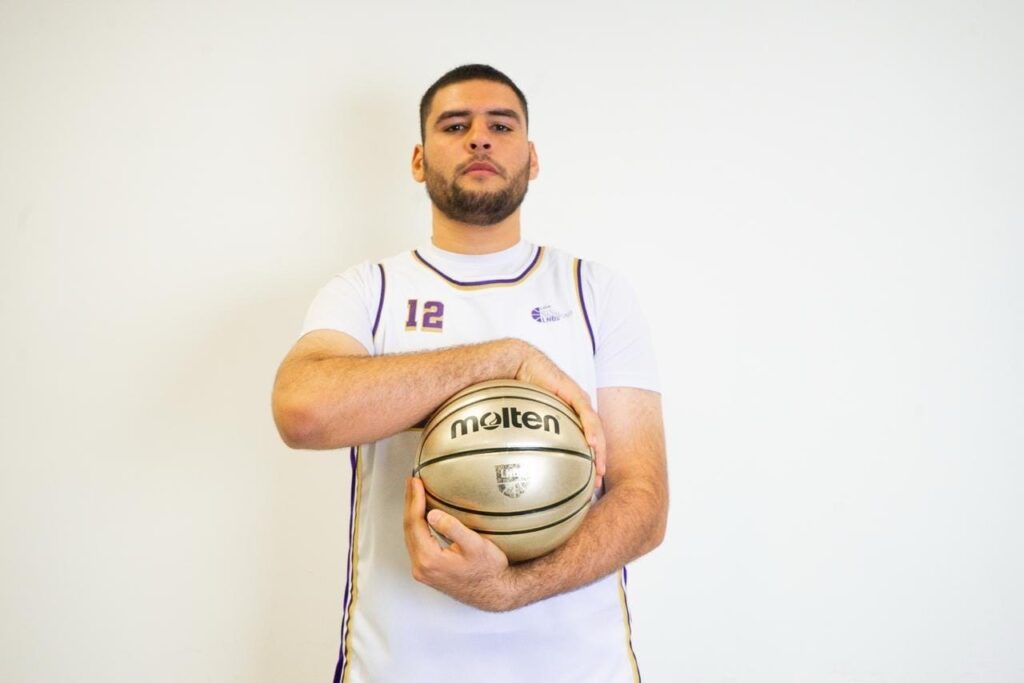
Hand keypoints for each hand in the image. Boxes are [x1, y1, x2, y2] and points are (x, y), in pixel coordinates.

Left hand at [403, 477, 513, 611]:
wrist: (495, 593)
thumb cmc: (490, 570)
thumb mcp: (476, 545)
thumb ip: (453, 529)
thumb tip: (432, 514)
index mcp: (429, 559)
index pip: (415, 523)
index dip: (414, 500)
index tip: (415, 481)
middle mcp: (421, 567)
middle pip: (409, 529)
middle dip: (409, 503)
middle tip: (411, 482)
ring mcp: (423, 571)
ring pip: (411, 536)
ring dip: (412, 514)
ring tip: (414, 494)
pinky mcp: (428, 571)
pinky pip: (416, 543)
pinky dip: (416, 526)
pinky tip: (422, 516)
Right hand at [514, 342, 605, 489]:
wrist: (514, 365)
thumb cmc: (511, 391)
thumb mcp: (515, 422)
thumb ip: (514, 441)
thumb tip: (502, 466)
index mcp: (562, 420)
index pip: (577, 446)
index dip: (582, 467)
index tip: (581, 487)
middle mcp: (573, 413)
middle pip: (591, 442)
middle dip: (595, 464)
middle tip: (593, 486)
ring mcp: (576, 403)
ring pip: (594, 431)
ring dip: (599, 451)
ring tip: (599, 470)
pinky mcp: (575, 393)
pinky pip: (586, 415)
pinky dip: (591, 430)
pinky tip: (592, 444)